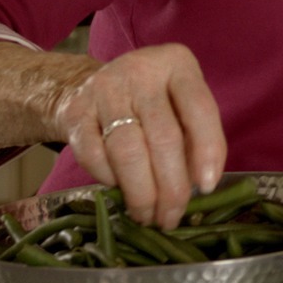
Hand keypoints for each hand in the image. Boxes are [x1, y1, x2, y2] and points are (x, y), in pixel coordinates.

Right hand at [54, 43, 224, 229]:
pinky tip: (120, 190)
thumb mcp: (178, 103)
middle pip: (163, 138)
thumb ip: (195, 136)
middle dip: (171, 187)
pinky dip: (110, 180)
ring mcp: (104, 90)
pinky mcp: (75, 112)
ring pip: (128, 152)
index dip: (208, 150)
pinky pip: (94, 156)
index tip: (207, 187)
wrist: (81, 85)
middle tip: (172, 217)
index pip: (200, 109)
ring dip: (141, 193)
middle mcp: (141, 71)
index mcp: (177, 64)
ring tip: (148, 216)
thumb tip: (199, 185)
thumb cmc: (146, 101)